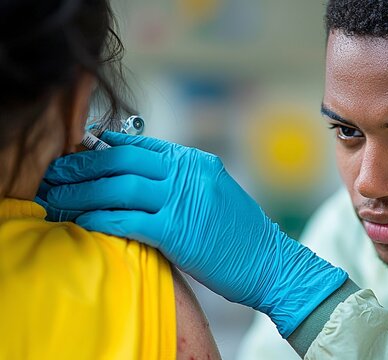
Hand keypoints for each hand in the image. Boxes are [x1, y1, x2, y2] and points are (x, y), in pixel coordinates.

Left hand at [43, 132, 347, 336]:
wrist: (270, 262)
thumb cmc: (239, 234)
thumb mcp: (214, 194)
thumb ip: (181, 181)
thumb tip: (141, 179)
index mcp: (196, 162)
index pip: (141, 146)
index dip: (104, 148)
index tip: (80, 153)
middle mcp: (189, 174)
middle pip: (124, 161)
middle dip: (83, 166)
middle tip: (57, 173)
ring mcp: (184, 201)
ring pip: (120, 187)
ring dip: (82, 192)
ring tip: (58, 198)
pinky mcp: (179, 231)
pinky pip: (128, 219)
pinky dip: (101, 218)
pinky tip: (84, 221)